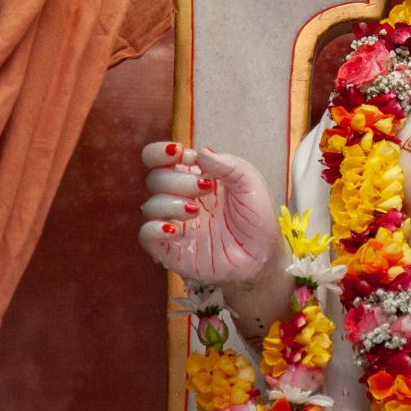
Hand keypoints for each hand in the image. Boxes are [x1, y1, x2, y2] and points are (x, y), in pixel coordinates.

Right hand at [138, 142, 280, 286]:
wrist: (263, 258)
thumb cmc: (257, 219)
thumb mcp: (251, 184)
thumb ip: (229, 165)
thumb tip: (200, 152)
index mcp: (195, 177)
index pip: (162, 159)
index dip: (161, 153)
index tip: (180, 154)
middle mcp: (181, 198)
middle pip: (155, 179)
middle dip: (177, 180)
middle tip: (205, 187)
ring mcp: (175, 224)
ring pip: (150, 205)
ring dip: (169, 203)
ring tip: (195, 211)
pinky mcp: (171, 250)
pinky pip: (146, 236)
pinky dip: (154, 228)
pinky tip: (174, 229)